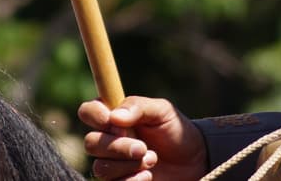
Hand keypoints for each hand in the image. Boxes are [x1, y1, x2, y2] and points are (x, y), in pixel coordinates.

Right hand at [78, 95, 207, 180]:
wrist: (193, 160)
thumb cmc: (175, 130)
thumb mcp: (162, 111)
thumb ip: (138, 107)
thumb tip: (114, 116)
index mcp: (114, 117)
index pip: (88, 112)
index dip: (95, 116)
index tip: (112, 121)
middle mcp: (108, 140)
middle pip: (91, 143)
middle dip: (117, 147)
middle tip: (143, 148)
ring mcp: (112, 163)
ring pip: (100, 167)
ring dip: (127, 165)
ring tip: (152, 159)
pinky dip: (131, 180)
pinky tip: (148, 176)